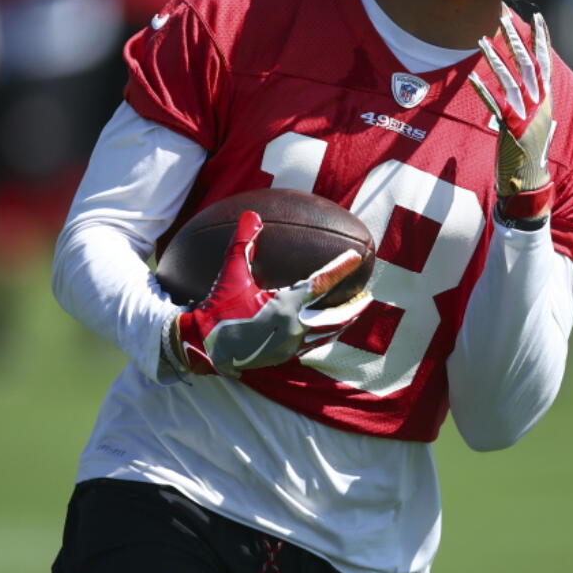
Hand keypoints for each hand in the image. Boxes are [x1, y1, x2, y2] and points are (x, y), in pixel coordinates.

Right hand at [172, 210, 372, 376]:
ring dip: (341, 324)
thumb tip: (252, 214)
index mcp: (286, 305)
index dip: (341, 268)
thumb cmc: (219, 308)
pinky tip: (322, 332)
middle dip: (354, 307)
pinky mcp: (282, 357)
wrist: (204, 346)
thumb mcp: (230, 272)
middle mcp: (294, 327)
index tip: (356, 257)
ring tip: (351, 315)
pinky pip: (310, 346)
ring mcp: (290, 346)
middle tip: (367, 297)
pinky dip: (322, 336)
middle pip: (335, 317)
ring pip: (325, 335)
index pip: (322, 283)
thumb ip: (243, 242)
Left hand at [469, 13, 555, 222]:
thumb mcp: (539, 121)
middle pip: (527, 64)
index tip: (537, 17)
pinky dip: (482, 91)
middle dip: (515, 39)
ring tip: (481, 40)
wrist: (532, 182)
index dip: (542, 39)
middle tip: (503, 18)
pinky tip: (471, 77)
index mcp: (547, 99)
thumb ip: (536, 101)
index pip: (546, 62)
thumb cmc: (532, 151)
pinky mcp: (509, 128)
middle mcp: (539, 104)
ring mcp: (525, 115)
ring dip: (494, 59)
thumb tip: (534, 83)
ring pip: (508, 80)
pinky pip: (493, 105)